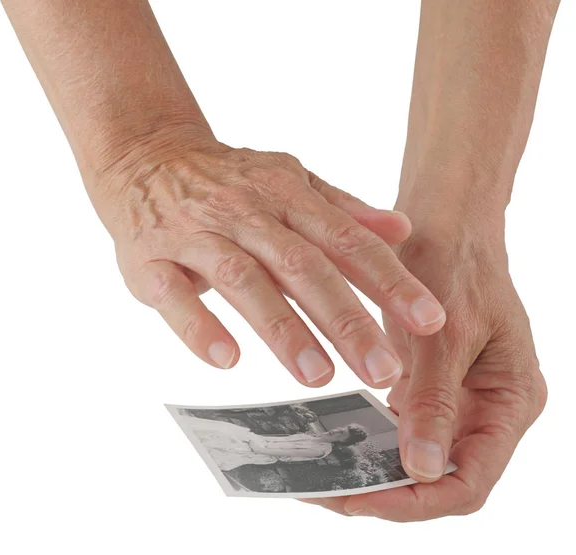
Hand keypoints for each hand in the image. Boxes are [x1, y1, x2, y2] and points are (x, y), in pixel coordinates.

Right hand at [94, 134, 445, 386]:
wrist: (146, 157)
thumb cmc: (227, 180)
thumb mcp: (289, 181)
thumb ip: (343, 208)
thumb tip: (402, 229)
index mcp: (286, 194)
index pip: (347, 239)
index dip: (390, 280)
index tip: (429, 321)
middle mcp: (246, 212)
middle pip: (302, 266)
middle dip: (346, 319)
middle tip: (382, 368)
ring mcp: (196, 234)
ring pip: (244, 281)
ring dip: (283, 329)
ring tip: (319, 376)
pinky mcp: (150, 260)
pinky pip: (174, 295)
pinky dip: (199, 327)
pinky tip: (228, 361)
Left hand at [304, 220, 546, 519]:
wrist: (447, 225)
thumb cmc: (458, 264)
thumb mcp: (447, 333)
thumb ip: (435, 400)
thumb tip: (422, 469)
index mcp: (510, 400)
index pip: (470, 481)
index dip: (417, 500)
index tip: (362, 498)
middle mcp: (487, 409)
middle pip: (440, 478)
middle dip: (386, 491)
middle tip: (326, 490)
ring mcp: (458, 399)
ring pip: (417, 457)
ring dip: (373, 469)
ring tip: (323, 473)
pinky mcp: (430, 386)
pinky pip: (401, 427)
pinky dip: (371, 439)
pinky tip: (337, 439)